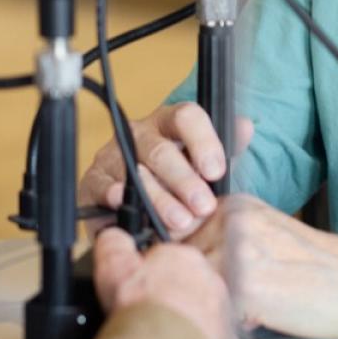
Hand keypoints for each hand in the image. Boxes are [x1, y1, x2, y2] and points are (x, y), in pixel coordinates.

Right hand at [77, 102, 252, 239]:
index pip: (186, 117)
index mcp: (169, 123)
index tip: (216, 171)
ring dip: (159, 198)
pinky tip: (131, 209)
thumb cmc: (178, 187)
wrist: (140, 213)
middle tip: (203, 205)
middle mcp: (139, 135)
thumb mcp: (207, 166)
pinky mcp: (92, 181)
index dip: (203, 142)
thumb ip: (227, 148)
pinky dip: (117, 197)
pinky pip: (102, 186)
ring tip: (180, 221)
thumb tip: (245, 127)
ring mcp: (113, 156)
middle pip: (160, 149)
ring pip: (134, 171)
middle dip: (184, 180)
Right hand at [91, 227, 237, 338]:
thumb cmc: (141, 309)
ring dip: (185, 325)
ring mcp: (224, 315)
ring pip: (203, 316)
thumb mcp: (114, 267)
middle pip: (188, 287)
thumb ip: (113, 244)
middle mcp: (212, 282)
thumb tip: (114, 236)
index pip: (168, 260)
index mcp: (185, 259)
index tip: (135, 291)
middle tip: (146, 316)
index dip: (148, 276)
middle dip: (170, 299)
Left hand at [188, 194, 337, 338]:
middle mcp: (228, 222)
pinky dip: (232, 324)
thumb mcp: (262, 236)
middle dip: (198, 290)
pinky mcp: (244, 286)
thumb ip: (219, 242)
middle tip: (242, 298)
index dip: (189, 268)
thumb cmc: (312, 268)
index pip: (176, 241)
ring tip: (253, 306)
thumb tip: (176, 267)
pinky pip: (216, 314)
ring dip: (215, 307)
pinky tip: (261, 317)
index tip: (214, 280)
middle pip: (180, 268)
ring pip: (195, 292)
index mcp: (231, 207)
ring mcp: (233, 252)